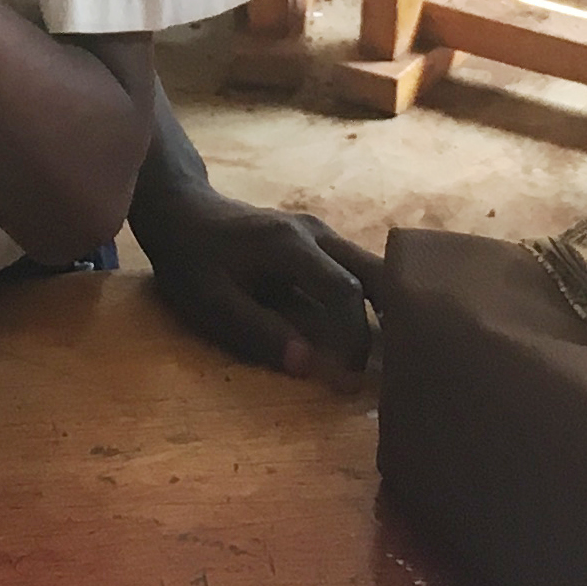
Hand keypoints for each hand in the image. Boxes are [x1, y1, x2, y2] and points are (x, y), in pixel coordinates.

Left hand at [139, 176, 384, 381]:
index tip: (352, 375)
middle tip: (404, 359)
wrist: (182, 210)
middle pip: (375, 270)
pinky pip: (355, 266)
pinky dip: (370, 295)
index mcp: (291, 246)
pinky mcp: (317, 238)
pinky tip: (377, 326)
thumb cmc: (192, 260)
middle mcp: (316, 233)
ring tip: (399, 349)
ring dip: (386, 305)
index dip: (354, 336)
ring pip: (370, 266)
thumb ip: (258, 330)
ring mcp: (320, 231)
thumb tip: (308, 364)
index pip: (344, 291)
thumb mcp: (211, 301)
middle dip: (394, 314)